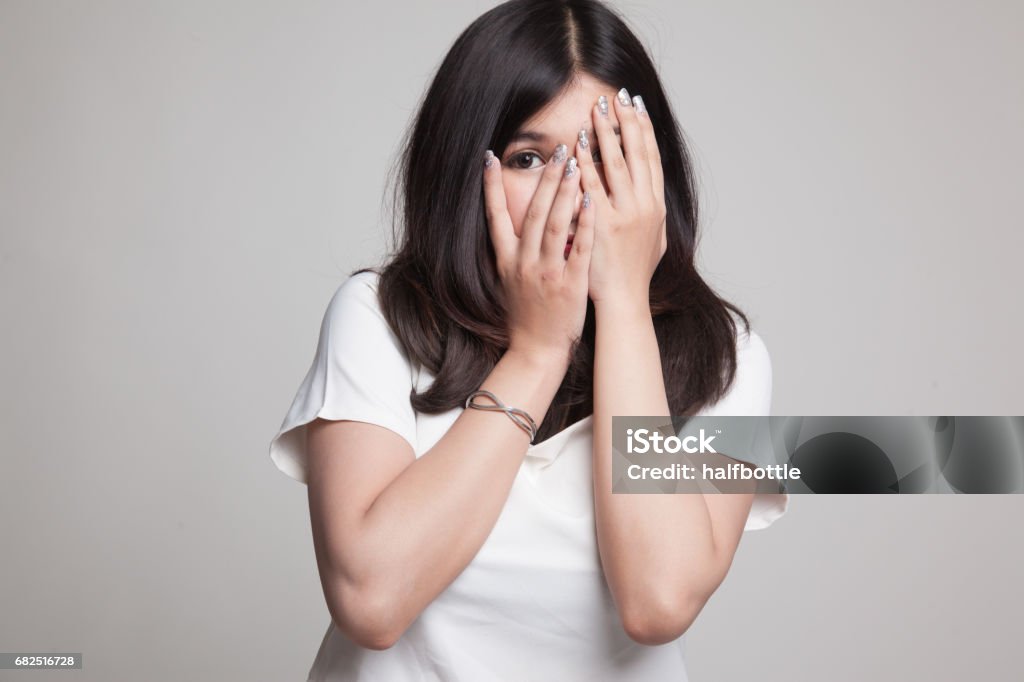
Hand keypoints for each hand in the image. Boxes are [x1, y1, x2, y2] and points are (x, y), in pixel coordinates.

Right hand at [482, 146, 594, 363]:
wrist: (537, 351)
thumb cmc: (527, 315)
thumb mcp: (509, 280)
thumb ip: (512, 250)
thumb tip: (513, 220)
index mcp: (506, 260)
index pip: (494, 216)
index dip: (490, 186)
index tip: (490, 157)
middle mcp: (523, 263)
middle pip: (532, 213)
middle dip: (545, 179)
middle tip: (558, 149)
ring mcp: (546, 273)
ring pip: (553, 225)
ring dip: (564, 192)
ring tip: (575, 164)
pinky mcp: (569, 285)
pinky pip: (578, 249)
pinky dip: (583, 224)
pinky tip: (591, 201)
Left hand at [576, 89, 666, 306]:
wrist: (624, 303)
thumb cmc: (634, 276)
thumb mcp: (653, 241)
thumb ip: (650, 214)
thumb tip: (651, 192)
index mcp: (656, 208)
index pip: (652, 160)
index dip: (645, 131)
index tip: (638, 106)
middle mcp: (644, 208)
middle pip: (637, 155)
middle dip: (627, 123)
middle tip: (617, 96)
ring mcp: (623, 216)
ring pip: (616, 165)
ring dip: (607, 135)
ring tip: (598, 110)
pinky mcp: (602, 225)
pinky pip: (593, 187)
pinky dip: (588, 163)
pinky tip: (580, 144)